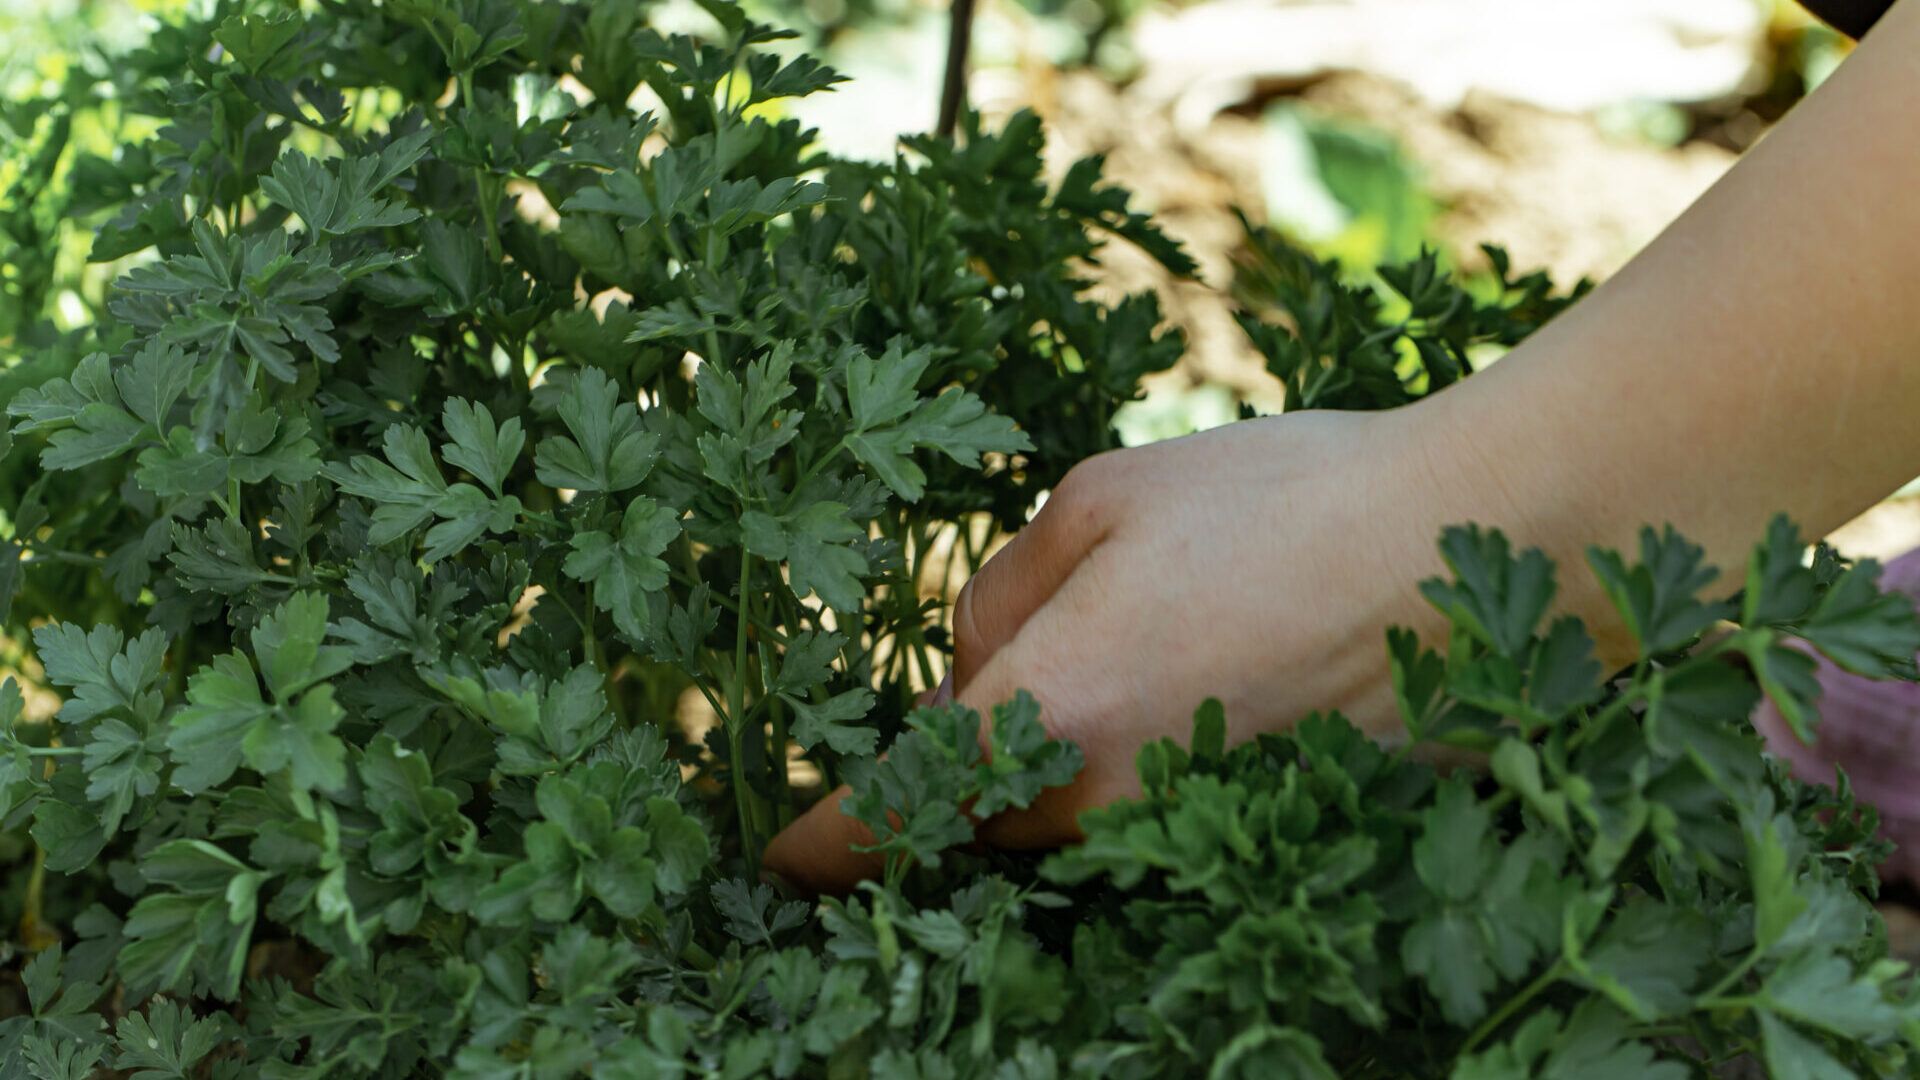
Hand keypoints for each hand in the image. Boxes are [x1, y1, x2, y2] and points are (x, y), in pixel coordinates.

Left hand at [763, 405, 1488, 892]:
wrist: (1486, 547)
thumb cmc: (1285, 501)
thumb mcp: (1105, 497)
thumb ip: (1003, 593)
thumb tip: (971, 665)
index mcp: (1049, 715)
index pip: (891, 819)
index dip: (820, 847)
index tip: (774, 860)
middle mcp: (1112, 811)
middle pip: (981, 824)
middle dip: (960, 772)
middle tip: (1001, 684)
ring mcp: (1196, 844)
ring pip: (1071, 831)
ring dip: (1057, 776)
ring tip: (1137, 669)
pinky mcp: (1267, 848)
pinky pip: (1158, 834)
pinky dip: (1145, 785)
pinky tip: (1212, 695)